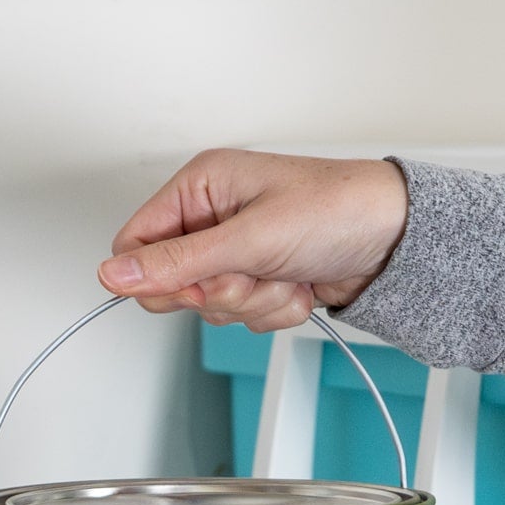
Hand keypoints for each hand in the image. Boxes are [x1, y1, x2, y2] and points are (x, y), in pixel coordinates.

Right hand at [99, 152, 408, 331]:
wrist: (392, 237)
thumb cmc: (334, 209)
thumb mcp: (246, 238)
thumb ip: (176, 262)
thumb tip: (113, 273)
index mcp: (200, 188)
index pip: (136, 245)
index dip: (158, 278)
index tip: (197, 283)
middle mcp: (212, 218)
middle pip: (172, 286)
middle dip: (218, 293)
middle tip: (252, 273)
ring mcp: (235, 253)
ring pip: (210, 307)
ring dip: (252, 303)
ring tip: (286, 273)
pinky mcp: (258, 279)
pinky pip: (243, 317)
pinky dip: (273, 310)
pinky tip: (298, 284)